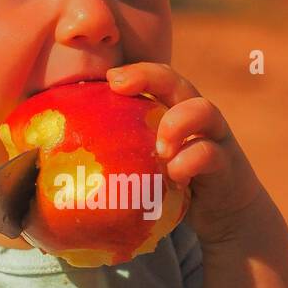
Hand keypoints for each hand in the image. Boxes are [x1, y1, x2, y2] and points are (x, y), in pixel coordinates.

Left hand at [106, 62, 261, 245]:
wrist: (228, 215)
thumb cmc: (176, 189)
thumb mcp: (146, 168)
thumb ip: (117, 160)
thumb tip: (59, 169)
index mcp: (174, 111)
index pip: (156, 78)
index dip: (136, 72)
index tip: (109, 79)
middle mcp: (197, 116)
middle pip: (178, 82)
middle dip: (149, 76)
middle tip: (120, 86)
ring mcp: (216, 137)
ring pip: (204, 109)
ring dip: (177, 122)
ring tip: (159, 148)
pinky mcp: (229, 164)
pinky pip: (211, 153)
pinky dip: (191, 161)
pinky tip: (175, 176)